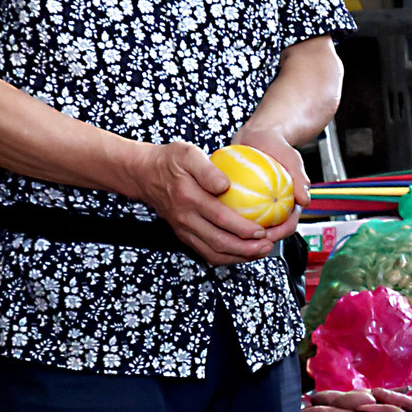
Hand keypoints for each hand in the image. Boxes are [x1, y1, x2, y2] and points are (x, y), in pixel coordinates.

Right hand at [129, 139, 283, 265]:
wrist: (144, 175)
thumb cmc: (170, 161)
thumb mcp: (188, 154)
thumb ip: (207, 169)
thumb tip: (225, 185)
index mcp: (189, 198)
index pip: (220, 218)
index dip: (243, 228)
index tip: (262, 229)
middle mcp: (185, 219)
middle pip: (218, 242)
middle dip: (246, 249)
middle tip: (267, 245)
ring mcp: (183, 230)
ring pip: (213, 253)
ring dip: (239, 257)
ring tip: (260, 252)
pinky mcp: (184, 236)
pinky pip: (207, 252)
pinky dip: (227, 256)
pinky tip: (244, 252)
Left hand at [233, 121, 307, 240]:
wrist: (259, 135)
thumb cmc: (277, 146)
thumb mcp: (291, 158)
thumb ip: (299, 178)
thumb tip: (305, 200)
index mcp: (288, 204)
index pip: (286, 226)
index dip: (278, 235)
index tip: (267, 235)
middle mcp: (272, 208)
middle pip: (266, 233)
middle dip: (256, 241)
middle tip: (243, 238)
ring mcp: (256, 206)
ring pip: (248, 226)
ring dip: (239, 232)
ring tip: (227, 231)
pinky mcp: (240, 201)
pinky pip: (233, 212)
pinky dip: (227, 215)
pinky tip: (216, 214)